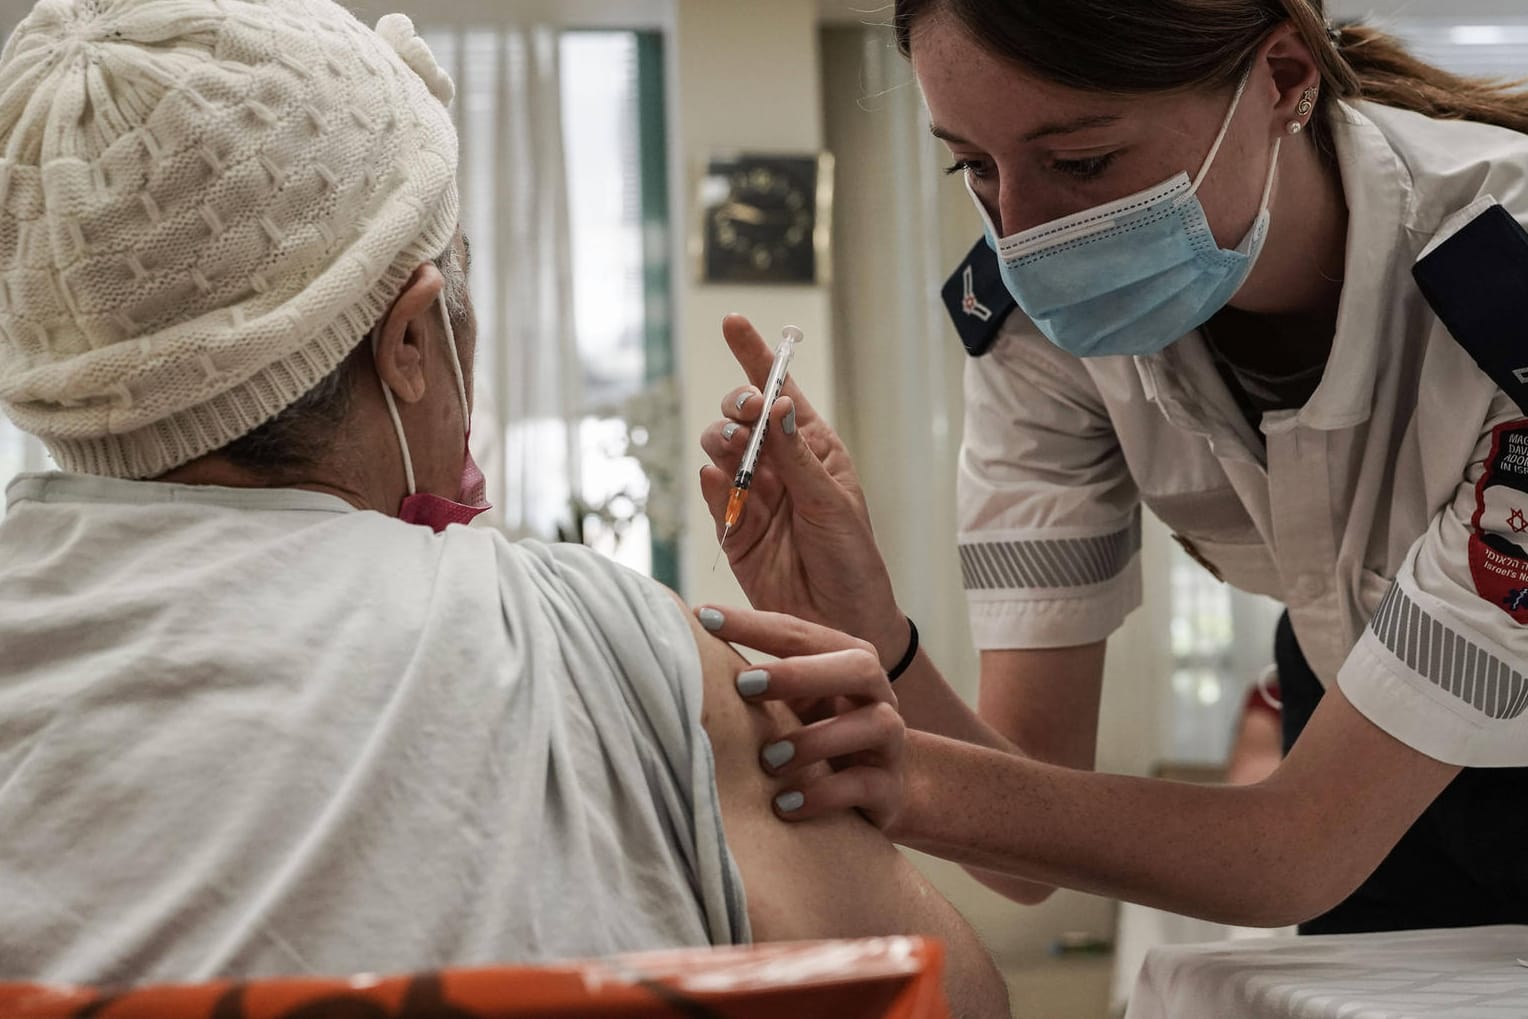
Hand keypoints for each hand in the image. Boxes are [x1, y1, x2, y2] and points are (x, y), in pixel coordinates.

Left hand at [699, 604, 904, 829]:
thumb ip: (756, 680)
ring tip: (767, 760)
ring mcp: (888, 743)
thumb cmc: (816, 737)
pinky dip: (823, 795)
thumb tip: (682, 652)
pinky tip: (784, 804)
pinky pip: (866, 786)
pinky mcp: (889, 790)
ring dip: (815, 740)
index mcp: (846, 662)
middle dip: (801, 673)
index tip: (704, 618)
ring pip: (874, 724)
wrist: (875, 794)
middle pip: (859, 665)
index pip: (802, 634)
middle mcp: (876, 695)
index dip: (753, 625)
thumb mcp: (791, 704)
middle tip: (744, 685)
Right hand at [700, 314, 906, 662]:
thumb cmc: (853, 560)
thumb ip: (799, 458)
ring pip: (720, 450)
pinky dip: (712, 481)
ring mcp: (753, 495)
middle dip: (736, 405)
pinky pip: (714, 494)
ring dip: (722, 440)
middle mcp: (780, 466)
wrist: (842, 622)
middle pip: (742, 417)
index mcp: (813, 449)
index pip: (781, 393)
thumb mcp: (834, 503)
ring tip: (734, 448)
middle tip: (745, 415)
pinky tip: (719, 478)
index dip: (755, 357)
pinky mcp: (732, 529)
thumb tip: (779, 405)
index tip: (734, 323)